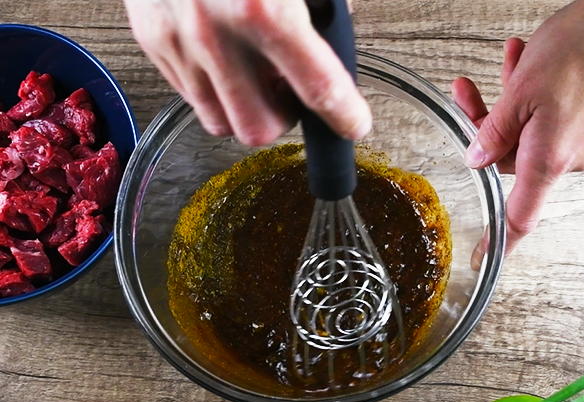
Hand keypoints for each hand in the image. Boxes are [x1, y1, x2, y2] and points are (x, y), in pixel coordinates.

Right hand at [123, 0, 370, 145]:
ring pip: (221, 121)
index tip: (352, 123)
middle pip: (259, 127)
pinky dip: (215, 91)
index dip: (342, 114)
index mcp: (263, 7)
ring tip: (256, 78)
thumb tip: (329, 36)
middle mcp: (216, 31)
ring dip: (246, 109)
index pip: (318, 87)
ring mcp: (179, 41)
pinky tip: (225, 62)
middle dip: (284, 119)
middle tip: (293, 95)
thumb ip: (321, 4)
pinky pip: (192, 97)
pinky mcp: (153, 40)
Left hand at [452, 0, 583, 260]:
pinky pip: (546, 117)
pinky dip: (530, 94)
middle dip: (483, 125)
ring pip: (524, 131)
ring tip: (511, 64)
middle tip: (465, 92)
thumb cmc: (583, 50)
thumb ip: (494, 131)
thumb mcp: (523, 91)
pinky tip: (523, 62)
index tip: (481, 260)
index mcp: (548, 159)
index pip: (518, 216)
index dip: (499, 243)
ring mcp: (578, 140)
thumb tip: (475, 160)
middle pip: (507, 159)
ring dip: (507, 101)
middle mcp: (566, 156)